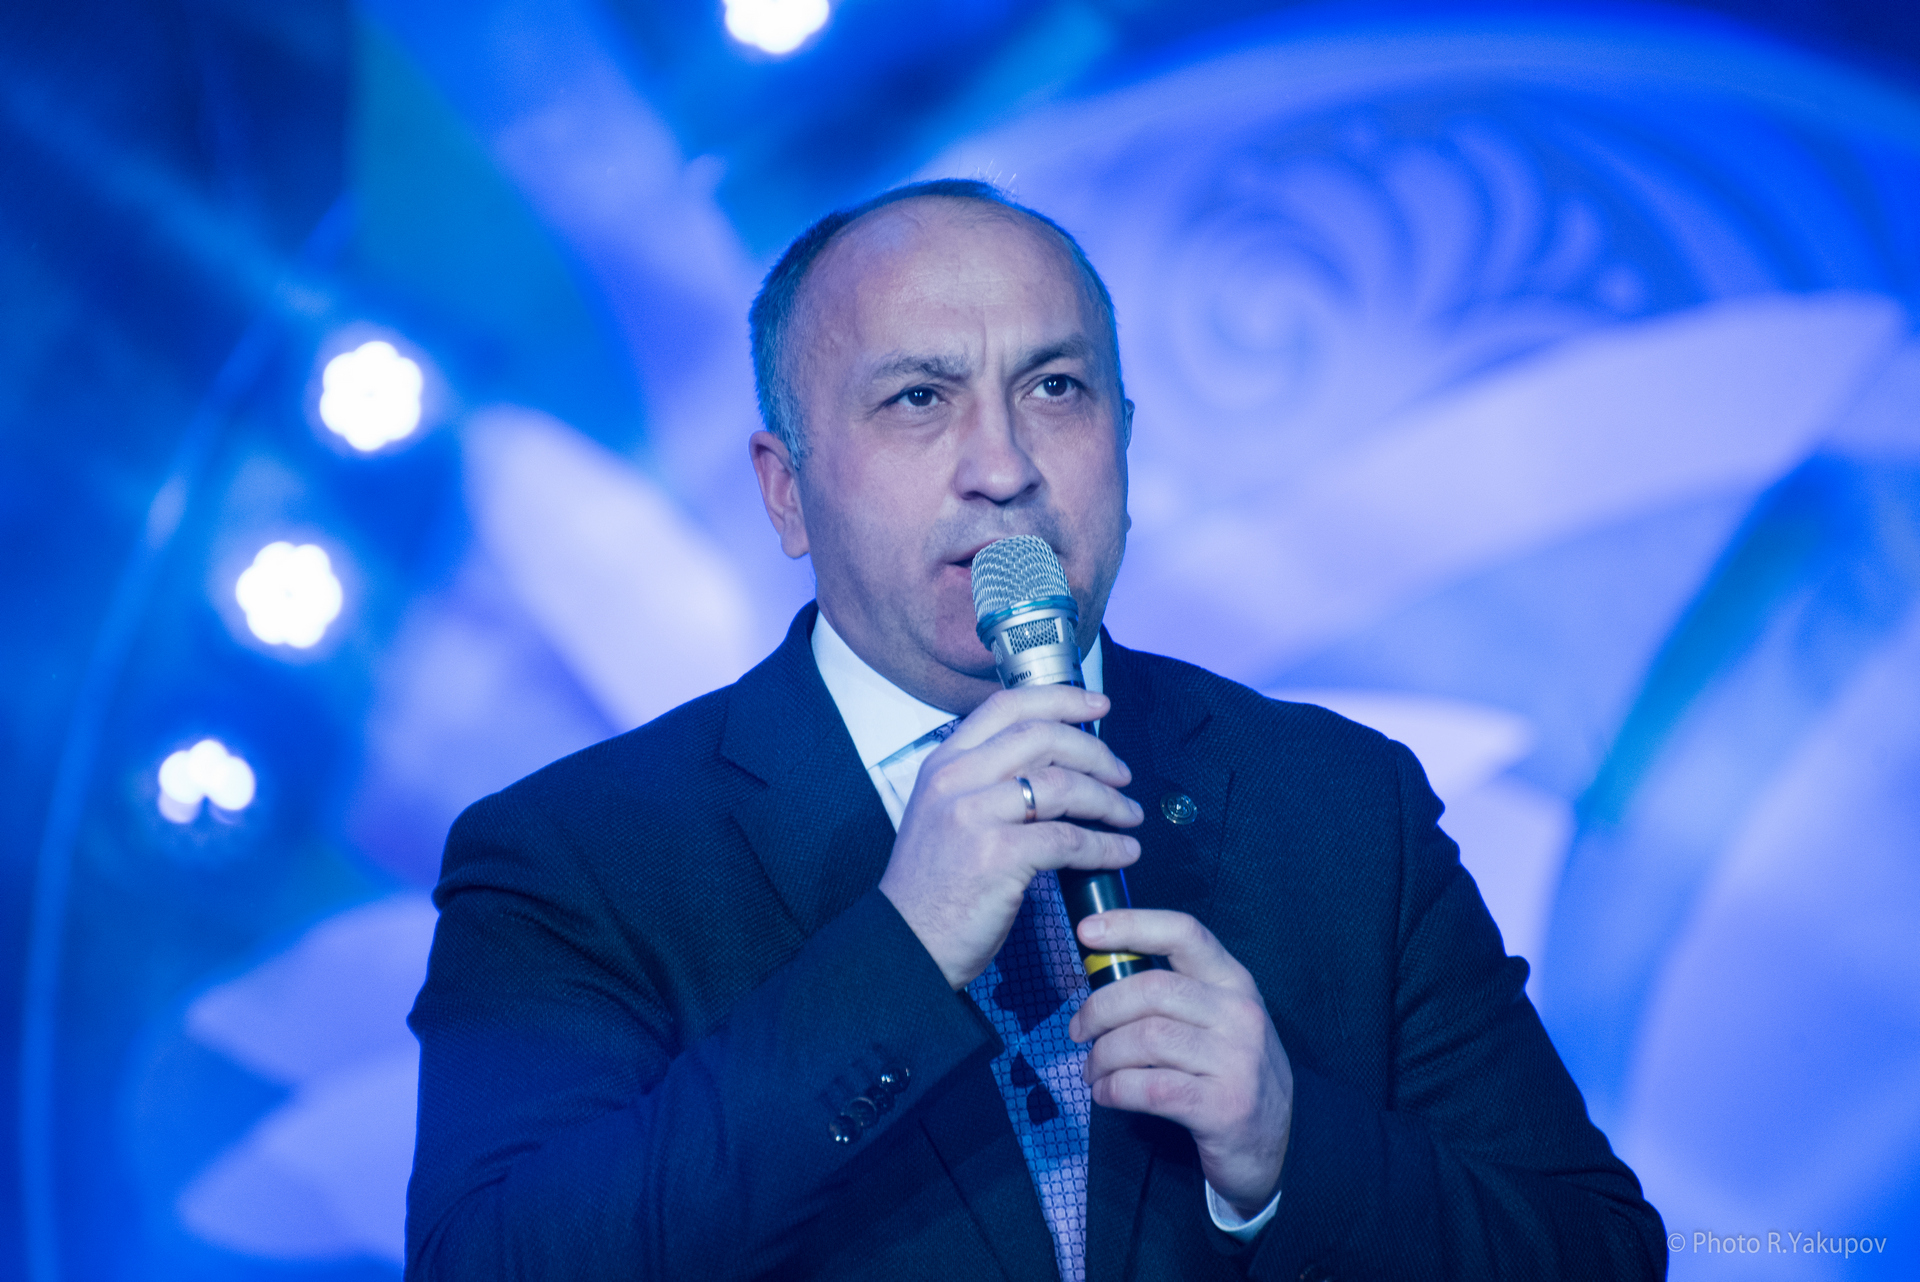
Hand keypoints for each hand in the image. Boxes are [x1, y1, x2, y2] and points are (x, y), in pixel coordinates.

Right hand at [878, 685, 1143, 989]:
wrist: (907, 944)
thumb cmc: (935, 887)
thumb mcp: (946, 815)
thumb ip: (987, 783)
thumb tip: (1057, 768)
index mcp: (942, 762)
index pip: (1007, 706)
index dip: (1061, 698)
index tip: (1099, 706)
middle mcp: (954, 778)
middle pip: (1042, 737)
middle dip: (1095, 752)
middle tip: (1122, 774)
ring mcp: (973, 815)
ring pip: (1061, 785)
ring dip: (1107, 800)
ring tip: (1129, 816)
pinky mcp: (997, 855)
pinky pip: (1068, 838)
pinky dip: (1104, 845)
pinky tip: (1122, 853)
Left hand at [1068, 910, 1293, 1217]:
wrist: (1280, 1143)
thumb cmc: (1232, 1072)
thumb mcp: (1218, 1020)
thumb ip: (1173, 994)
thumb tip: (1100, 973)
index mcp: (1234, 981)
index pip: (1183, 933)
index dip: (1131, 924)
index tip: (1086, 931)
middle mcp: (1239, 1014)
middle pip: (1151, 989)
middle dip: (1100, 1009)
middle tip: (1078, 1031)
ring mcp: (1235, 1061)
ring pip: (1145, 1039)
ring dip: (1103, 1055)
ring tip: (1092, 1070)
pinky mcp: (1222, 1107)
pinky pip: (1149, 1088)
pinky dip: (1114, 1089)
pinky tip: (1106, 1095)